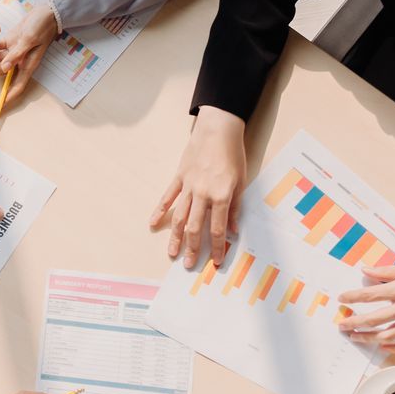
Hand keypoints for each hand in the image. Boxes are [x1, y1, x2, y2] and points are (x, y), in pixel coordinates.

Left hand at [0, 4, 59, 105]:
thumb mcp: (30, 39)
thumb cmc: (43, 25)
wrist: (47, 11)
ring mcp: (14, 51)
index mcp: (27, 65)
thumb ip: (16, 54)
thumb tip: (4, 68)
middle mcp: (20, 61)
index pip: (16, 86)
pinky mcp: (10, 42)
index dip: (7, 98)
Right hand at [150, 109, 245, 267]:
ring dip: (175, 237)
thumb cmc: (232, 154)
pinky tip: (153, 224)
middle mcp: (202, 193)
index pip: (217, 229)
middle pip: (194, 227)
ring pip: (179, 216)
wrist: (218, 129)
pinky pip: (167, 197)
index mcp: (221, 196)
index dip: (217, 247)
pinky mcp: (179, 177)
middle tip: (189, 265)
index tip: (216, 261)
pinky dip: (159, 211)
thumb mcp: (241, 181)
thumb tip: (233, 230)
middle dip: (192, 248)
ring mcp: (188, 186)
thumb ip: (235, 207)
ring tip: (172, 253)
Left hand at [337, 259, 394, 354]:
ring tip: (356, 337)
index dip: (354, 298)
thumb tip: (366, 270)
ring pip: (389, 335)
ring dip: (369, 338)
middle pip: (375, 319)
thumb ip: (387, 271)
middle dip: (355, 323)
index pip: (371, 295)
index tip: (342, 299)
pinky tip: (383, 347)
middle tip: (342, 325)